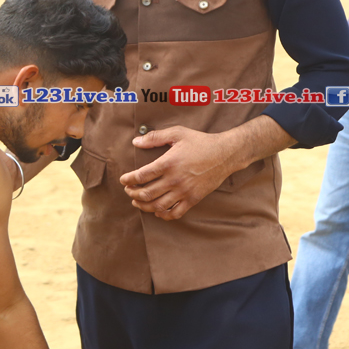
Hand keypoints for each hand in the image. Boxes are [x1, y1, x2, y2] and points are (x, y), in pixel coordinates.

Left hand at [119, 126, 234, 219]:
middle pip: (147, 193)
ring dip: (144, 206)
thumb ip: (155, 137)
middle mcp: (174, 179)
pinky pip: (175, 213)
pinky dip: (163, 215)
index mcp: (168, 163)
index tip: (123, 180)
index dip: (128, 179)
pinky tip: (158, 212)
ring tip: (138, 201)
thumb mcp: (177, 133)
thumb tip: (136, 142)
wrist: (224, 154)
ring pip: (158, 206)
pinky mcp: (193, 199)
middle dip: (133, 194)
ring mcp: (184, 191)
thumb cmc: (200, 142)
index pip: (141, 175)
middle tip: (128, 191)